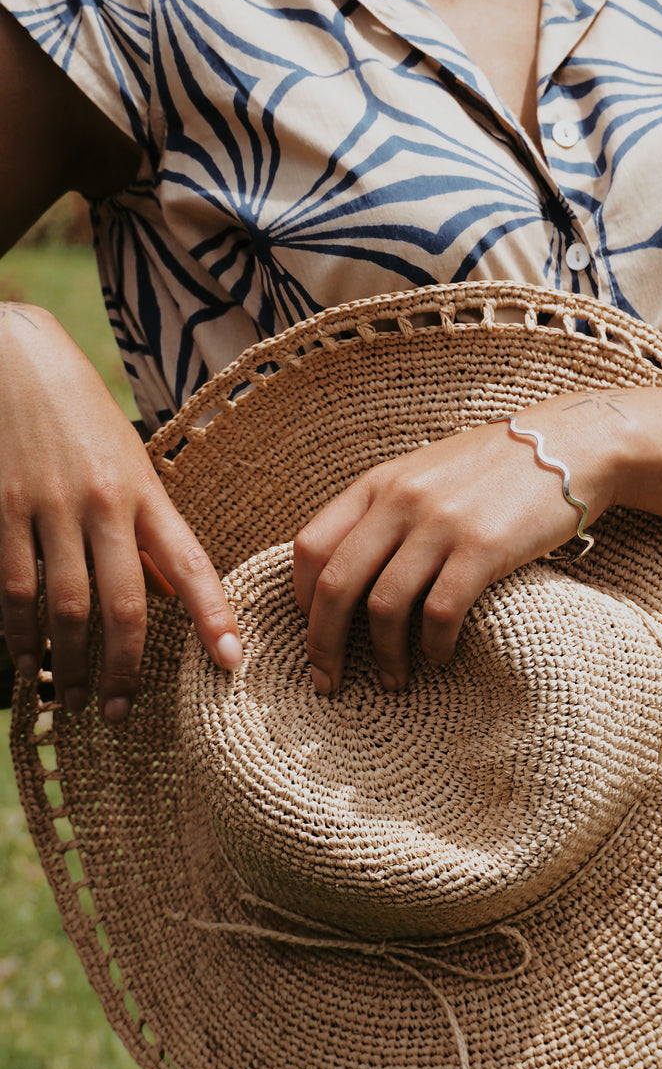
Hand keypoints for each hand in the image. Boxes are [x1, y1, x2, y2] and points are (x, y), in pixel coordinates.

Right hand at [0, 303, 241, 721]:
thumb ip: (147, 530)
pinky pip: (12, 585)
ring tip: (72, 696)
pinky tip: (24, 659)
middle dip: (126, 665)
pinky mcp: (0, 507)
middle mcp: (103, 502)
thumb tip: (166, 594)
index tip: (232, 662)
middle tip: (123, 711)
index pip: (191, 562)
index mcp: (144, 491)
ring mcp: (48, 506)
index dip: (214, 615)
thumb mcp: (128, 463)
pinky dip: (17, 630)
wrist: (12, 357)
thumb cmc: (78, 417)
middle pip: (124, 602)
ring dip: (69, 661)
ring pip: (65, 605)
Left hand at [292, 392, 628, 692]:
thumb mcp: (428, 472)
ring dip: (383, 657)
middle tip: (328, 682)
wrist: (571, 446)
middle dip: (323, 643)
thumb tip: (351, 563)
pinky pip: (440, 612)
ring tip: (392, 682)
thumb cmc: (498, 468)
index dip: (300, 599)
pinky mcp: (482, 549)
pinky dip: (433, 646)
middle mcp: (401, 501)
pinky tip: (441, 659)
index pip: (311, 546)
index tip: (310, 633)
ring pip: (384, 606)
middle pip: (335, 584)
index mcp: (380, 482)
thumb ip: (389, 507)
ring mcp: (441, 524)